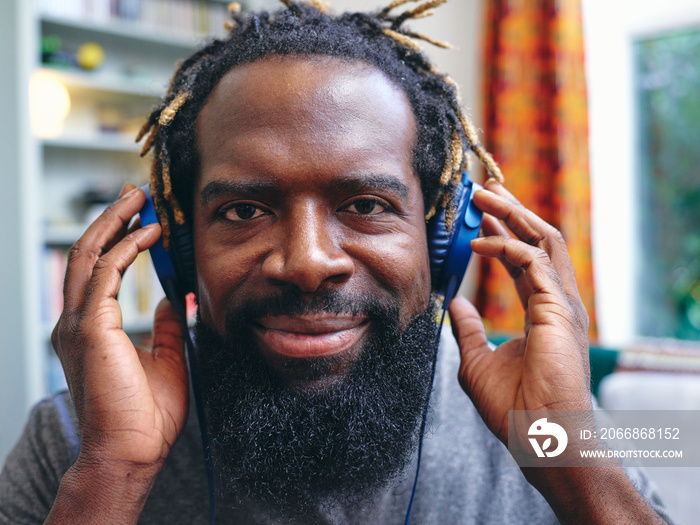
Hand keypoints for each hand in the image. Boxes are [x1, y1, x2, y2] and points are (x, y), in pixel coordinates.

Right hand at [51, 183, 188, 471]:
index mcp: (91, 328)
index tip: (141, 217)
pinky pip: (106, 273)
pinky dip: (125, 247)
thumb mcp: (164, 359)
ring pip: (91, 255)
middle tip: (136, 195)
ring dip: (115, 223)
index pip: (99, 270)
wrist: (133, 451)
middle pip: (89, 254)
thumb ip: (164, 327)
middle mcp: (78, 320)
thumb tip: (173, 300)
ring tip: (140, 200)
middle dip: (112, 219)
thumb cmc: (146, 415)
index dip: (117, 238)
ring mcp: (79, 323)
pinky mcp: (90, 328)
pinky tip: (149, 234)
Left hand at [449, 179, 591, 443]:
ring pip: (543, 240)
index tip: (481, 214)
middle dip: (511, 211)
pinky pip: (533, 262)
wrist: (536, 435)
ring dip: (512, 215)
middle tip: (484, 189)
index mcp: (540, 310)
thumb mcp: (477, 360)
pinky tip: (479, 244)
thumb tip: (455, 303)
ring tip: (484, 195)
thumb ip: (469, 328)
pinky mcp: (558, 308)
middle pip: (538, 241)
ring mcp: (561, 303)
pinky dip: (506, 248)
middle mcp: (555, 301)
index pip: (524, 260)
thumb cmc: (513, 407)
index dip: (503, 234)